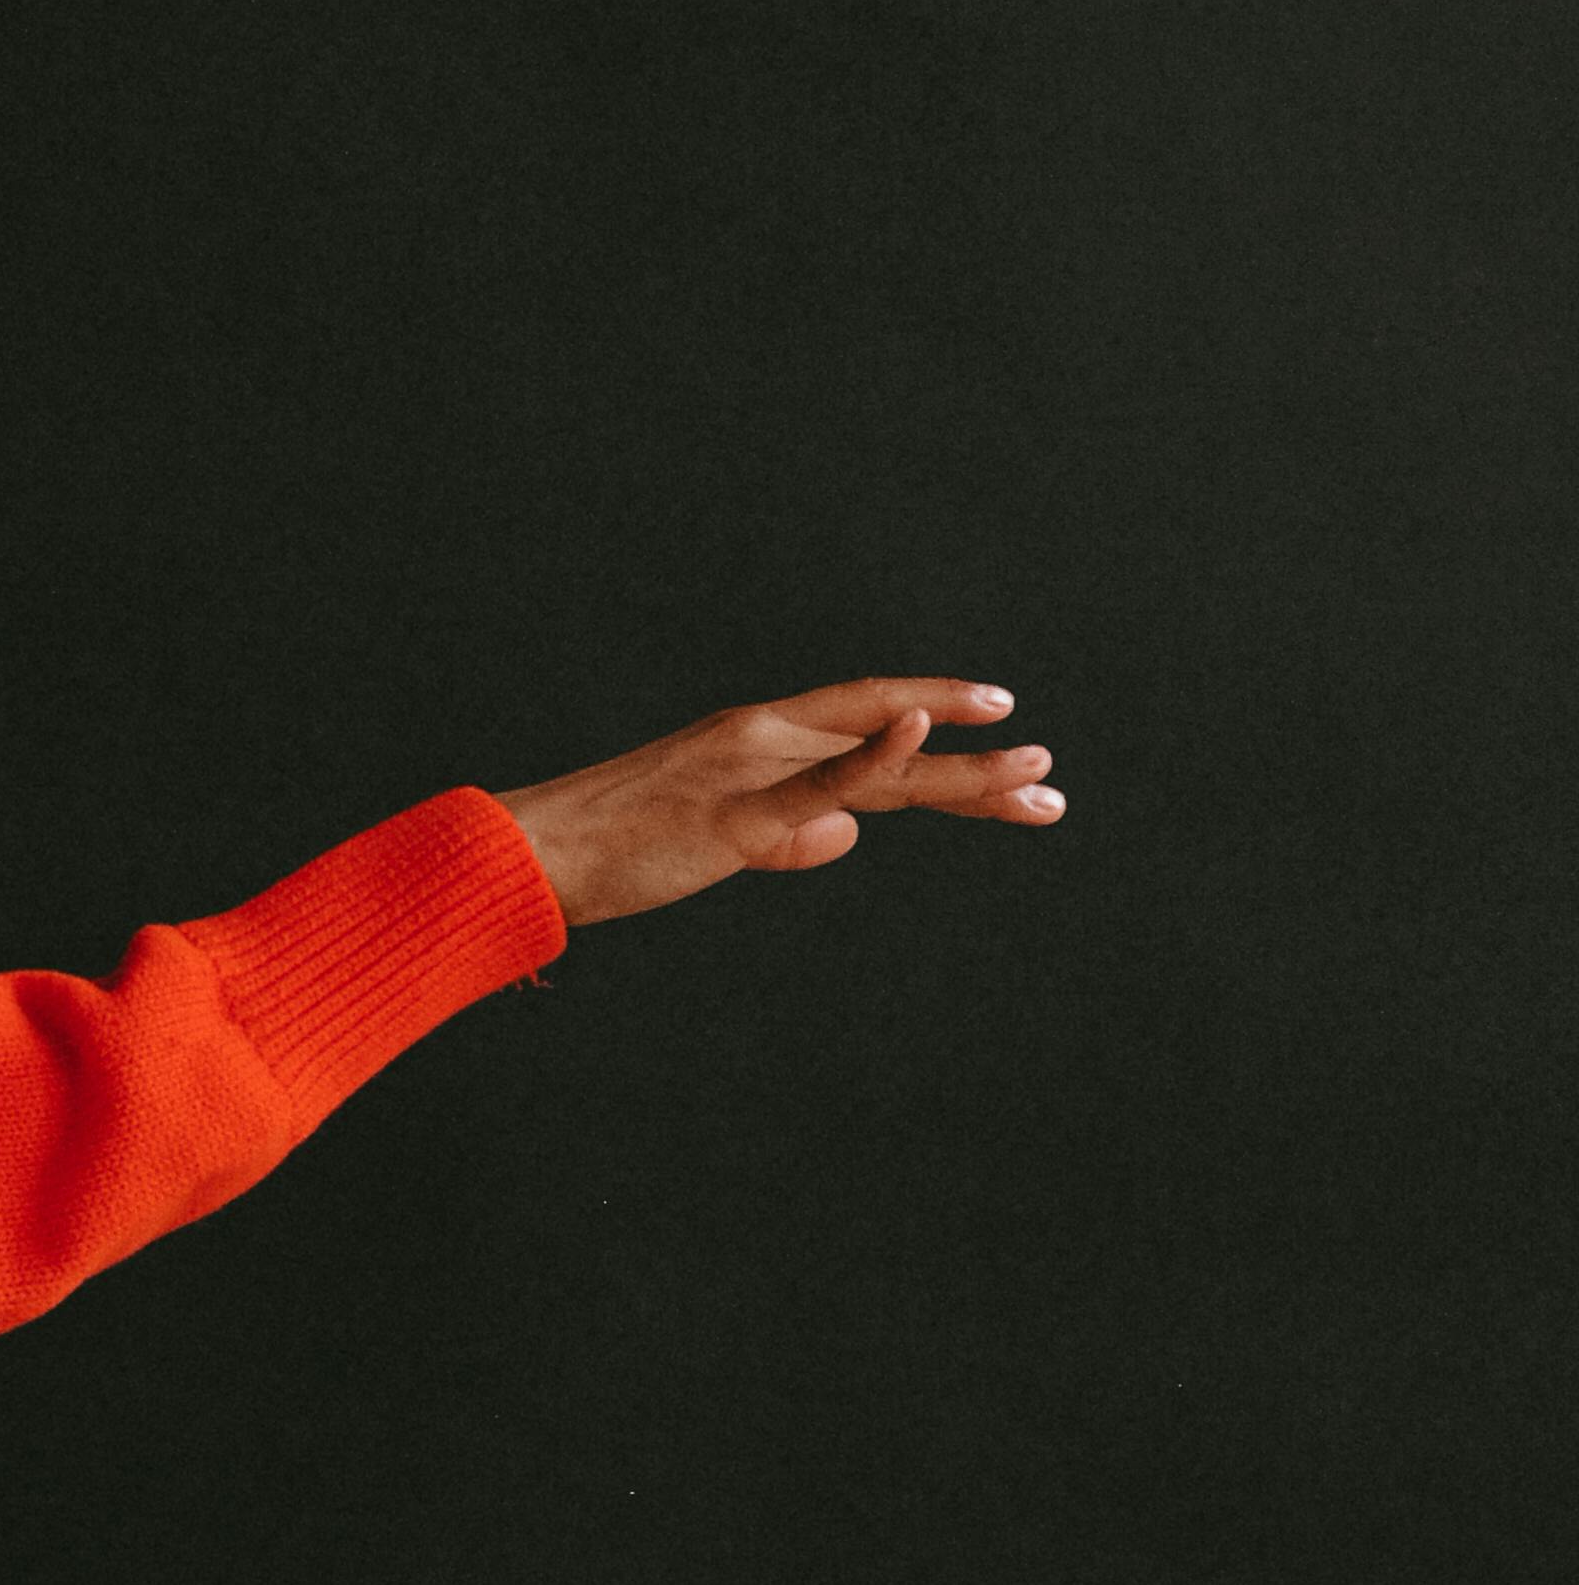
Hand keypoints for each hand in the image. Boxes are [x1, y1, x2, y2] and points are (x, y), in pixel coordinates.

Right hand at [492, 678, 1063, 927]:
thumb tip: (846, 838)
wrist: (536, 856)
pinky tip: (923, 728)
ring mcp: (750, 768)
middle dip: (975, 759)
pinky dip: (873, 753)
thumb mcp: (717, 841)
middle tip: (1049, 772)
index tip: (1005, 730)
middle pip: (892, 743)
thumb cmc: (616, 852)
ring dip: (962, 767)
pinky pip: (816, 784)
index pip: (868, 733)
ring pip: (876, 763)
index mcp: (758, 744)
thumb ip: (784, 834)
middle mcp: (764, 738)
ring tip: (1036, 770)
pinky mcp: (733, 811)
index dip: (939, 734)